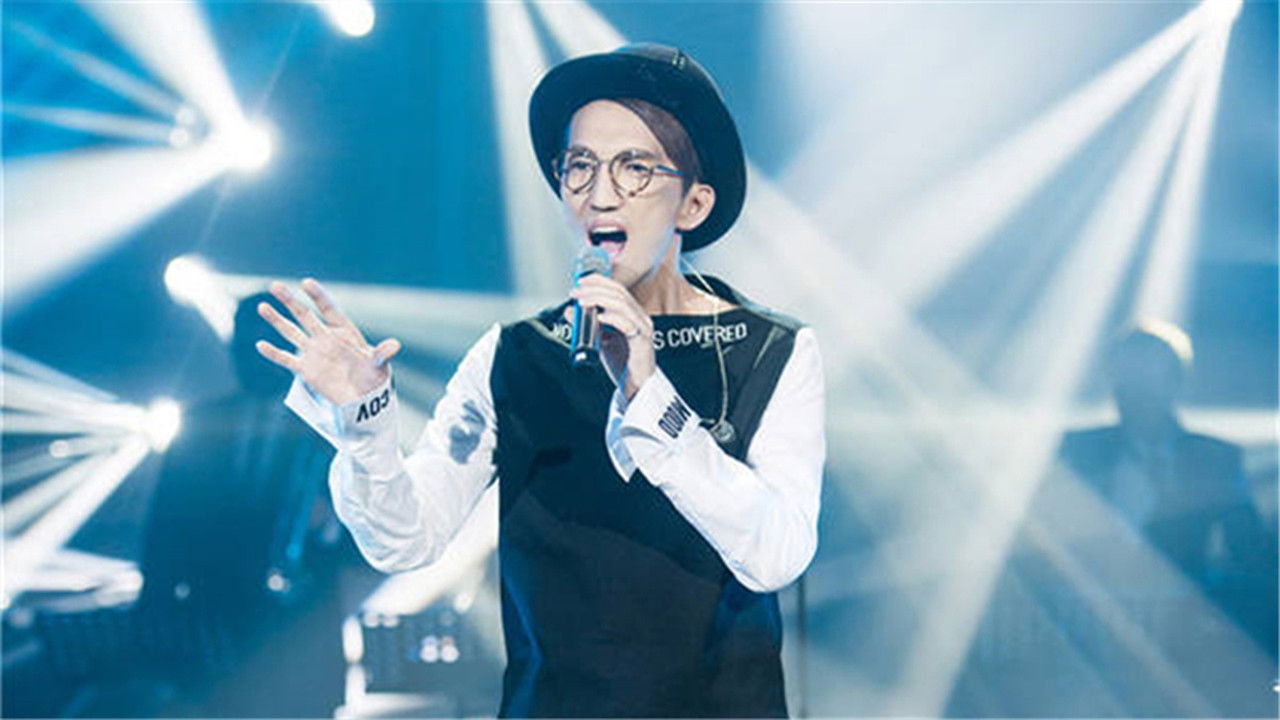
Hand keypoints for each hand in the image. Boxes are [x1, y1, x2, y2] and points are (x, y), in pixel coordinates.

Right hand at [255, 278, 401, 404]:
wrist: (362, 399)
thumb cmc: (373, 378)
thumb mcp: (379, 365)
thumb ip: (382, 354)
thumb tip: (395, 345)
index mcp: (344, 332)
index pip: (328, 309)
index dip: (318, 296)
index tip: (306, 282)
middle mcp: (325, 338)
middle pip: (305, 315)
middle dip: (291, 301)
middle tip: (275, 286)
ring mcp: (314, 352)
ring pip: (292, 332)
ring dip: (277, 321)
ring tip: (262, 306)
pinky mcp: (306, 369)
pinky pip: (287, 359)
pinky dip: (274, 353)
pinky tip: (261, 345)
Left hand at [564, 274, 654, 399]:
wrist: (634, 387)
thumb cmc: (621, 363)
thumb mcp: (599, 340)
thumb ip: (586, 325)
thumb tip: (568, 311)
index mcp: (632, 314)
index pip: (618, 289)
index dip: (599, 281)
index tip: (580, 281)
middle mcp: (640, 318)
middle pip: (619, 293)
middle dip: (595, 289)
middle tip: (575, 293)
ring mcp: (644, 328)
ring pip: (623, 305)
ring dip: (599, 300)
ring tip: (582, 302)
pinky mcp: (643, 342)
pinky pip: (629, 325)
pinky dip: (612, 318)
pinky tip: (598, 317)